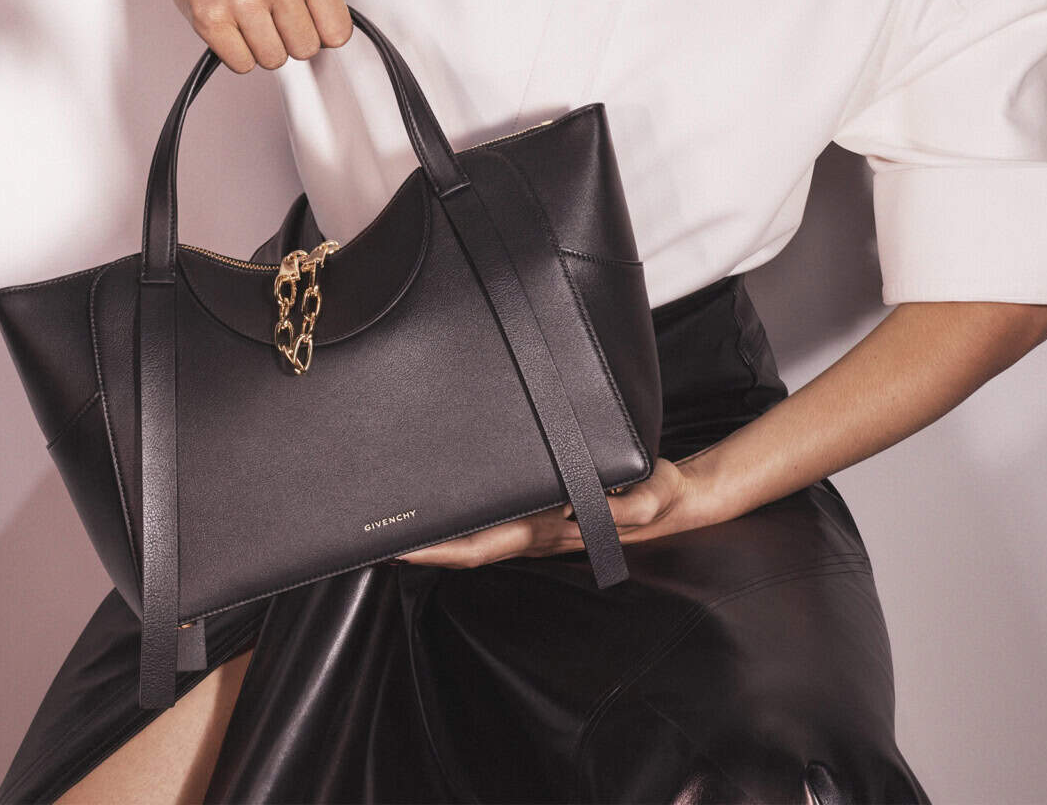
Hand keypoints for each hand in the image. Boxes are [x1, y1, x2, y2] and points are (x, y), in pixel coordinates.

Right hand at [146, 0, 352, 72]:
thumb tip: (331, 39)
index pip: (338, 33)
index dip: (320, 33)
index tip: (307, 24)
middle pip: (306, 51)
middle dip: (289, 40)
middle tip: (271, 17)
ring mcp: (243, 1)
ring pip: (274, 61)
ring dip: (261, 48)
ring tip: (249, 18)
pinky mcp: (211, 19)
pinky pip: (242, 65)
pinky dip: (236, 53)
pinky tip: (231, 26)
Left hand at [390, 456, 704, 568]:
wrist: (671, 500)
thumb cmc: (657, 497)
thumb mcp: (647, 495)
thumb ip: (622, 503)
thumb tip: (578, 504)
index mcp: (547, 531)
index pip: (482, 545)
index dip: (440, 551)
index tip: (401, 547)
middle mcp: (533, 533)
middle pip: (466, 546)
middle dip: (422, 545)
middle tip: (375, 532)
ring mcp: (535, 527)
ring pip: (476, 537)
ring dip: (438, 536)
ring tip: (397, 520)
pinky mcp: (541, 514)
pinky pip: (492, 523)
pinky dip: (463, 522)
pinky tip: (446, 508)